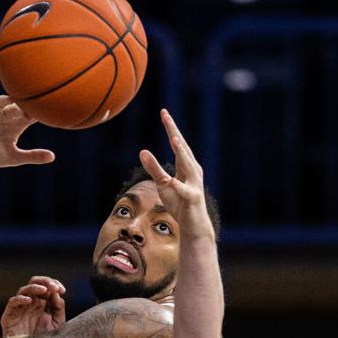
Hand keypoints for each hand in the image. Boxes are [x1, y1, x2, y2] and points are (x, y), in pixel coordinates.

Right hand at [0, 91, 54, 169]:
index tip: (48, 111)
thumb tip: (52, 157)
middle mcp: (4, 114)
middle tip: (30, 106)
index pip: (31, 114)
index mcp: (16, 123)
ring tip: (10, 98)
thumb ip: (32, 156)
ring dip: (5, 100)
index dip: (38, 112)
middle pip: (16, 106)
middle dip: (22, 106)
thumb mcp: (13, 157)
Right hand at [0, 276, 65, 337]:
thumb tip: (57, 293)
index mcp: (42, 304)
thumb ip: (58, 308)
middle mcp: (30, 304)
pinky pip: (12, 302)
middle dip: (45, 281)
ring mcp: (20, 309)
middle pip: (34, 283)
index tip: (62, 290)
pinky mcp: (9, 316)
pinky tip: (29, 301)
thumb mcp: (57, 324)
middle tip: (53, 286)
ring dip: (34, 287)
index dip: (54, 284)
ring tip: (44, 290)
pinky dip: (20, 299)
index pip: (46, 286)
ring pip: (23, 290)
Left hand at [139, 109, 213, 238]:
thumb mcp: (162, 184)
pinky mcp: (192, 199)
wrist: (194, 225)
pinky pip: (185, 192)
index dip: (170, 128)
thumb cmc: (179, 203)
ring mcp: (194, 184)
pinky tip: (173, 181)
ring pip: (188, 166)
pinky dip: (179, 186)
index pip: (177, 144)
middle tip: (166, 116)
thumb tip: (142, 151)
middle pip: (183, 148)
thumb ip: (154, 169)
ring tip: (173, 139)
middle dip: (174, 132)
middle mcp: (193, 171)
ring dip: (181, 152)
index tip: (163, 112)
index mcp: (186, 166)